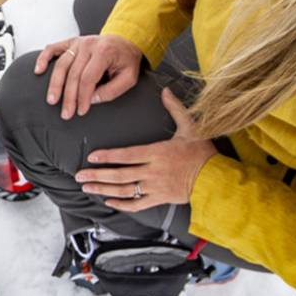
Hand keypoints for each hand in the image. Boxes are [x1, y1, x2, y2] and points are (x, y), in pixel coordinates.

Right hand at [36, 33, 143, 119]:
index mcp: (104, 52)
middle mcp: (88, 45)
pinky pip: (53, 49)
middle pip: (73, 74)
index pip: (88, 78)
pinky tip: (38, 71)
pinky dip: (43, 59)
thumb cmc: (126, 60)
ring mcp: (78, 42)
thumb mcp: (129, 77)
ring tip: (52, 100)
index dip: (83, 96)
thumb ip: (112, 91)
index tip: (82, 110)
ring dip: (55, 84)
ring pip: (61, 64)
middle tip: (66, 113)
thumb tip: (92, 100)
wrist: (125, 40)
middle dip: (69, 96)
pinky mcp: (71, 42)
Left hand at [74, 89, 216, 212]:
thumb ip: (176, 108)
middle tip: (79, 175)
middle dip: (97, 175)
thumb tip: (166, 90)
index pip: (127, 155)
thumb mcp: (191, 127)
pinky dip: (122, 204)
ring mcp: (155, 188)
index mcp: (158, 153)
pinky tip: (108, 201)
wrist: (215, 179)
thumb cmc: (203, 153)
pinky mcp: (159, 199)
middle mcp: (153, 172)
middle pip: (120, 175)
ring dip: (104, 190)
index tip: (92, 156)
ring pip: (124, 191)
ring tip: (87, 187)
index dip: (108, 156)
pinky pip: (137, 204)